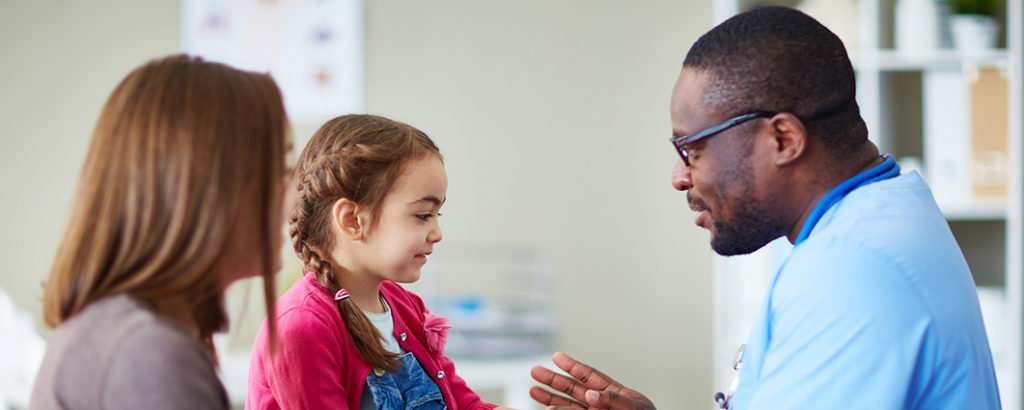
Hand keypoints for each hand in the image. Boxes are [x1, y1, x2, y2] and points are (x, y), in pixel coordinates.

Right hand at [529, 352, 655, 409]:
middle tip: (534, 371)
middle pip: (573, 389)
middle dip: (553, 380)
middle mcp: (600, 405)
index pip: (589, 376)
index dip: (572, 366)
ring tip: (533, 390)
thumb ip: (612, 400)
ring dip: (550, 399)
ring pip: (567, 407)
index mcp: (613, 394)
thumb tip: (591, 394)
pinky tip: (547, 409)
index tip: (556, 356)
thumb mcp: (634, 408)